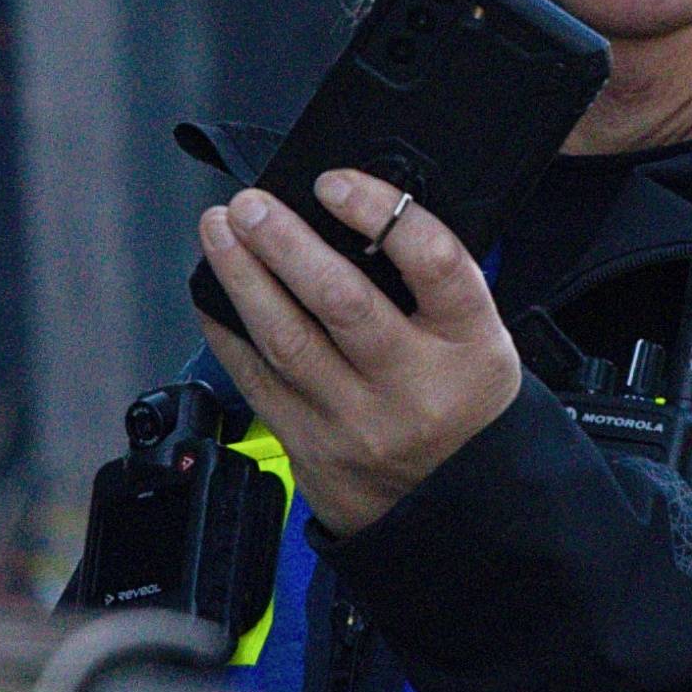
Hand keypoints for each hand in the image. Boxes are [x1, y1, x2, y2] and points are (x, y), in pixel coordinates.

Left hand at [197, 172, 524, 537]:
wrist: (459, 508)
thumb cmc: (462, 402)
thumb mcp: (477, 338)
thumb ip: (425, 283)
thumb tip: (348, 214)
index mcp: (469, 345)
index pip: (432, 262)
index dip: (378, 211)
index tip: (335, 183)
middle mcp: (414, 386)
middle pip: (343, 300)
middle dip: (285, 242)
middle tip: (251, 205)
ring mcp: (359, 422)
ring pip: (287, 340)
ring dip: (243, 277)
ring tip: (220, 232)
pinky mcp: (312, 448)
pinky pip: (257, 381)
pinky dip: (228, 332)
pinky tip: (214, 295)